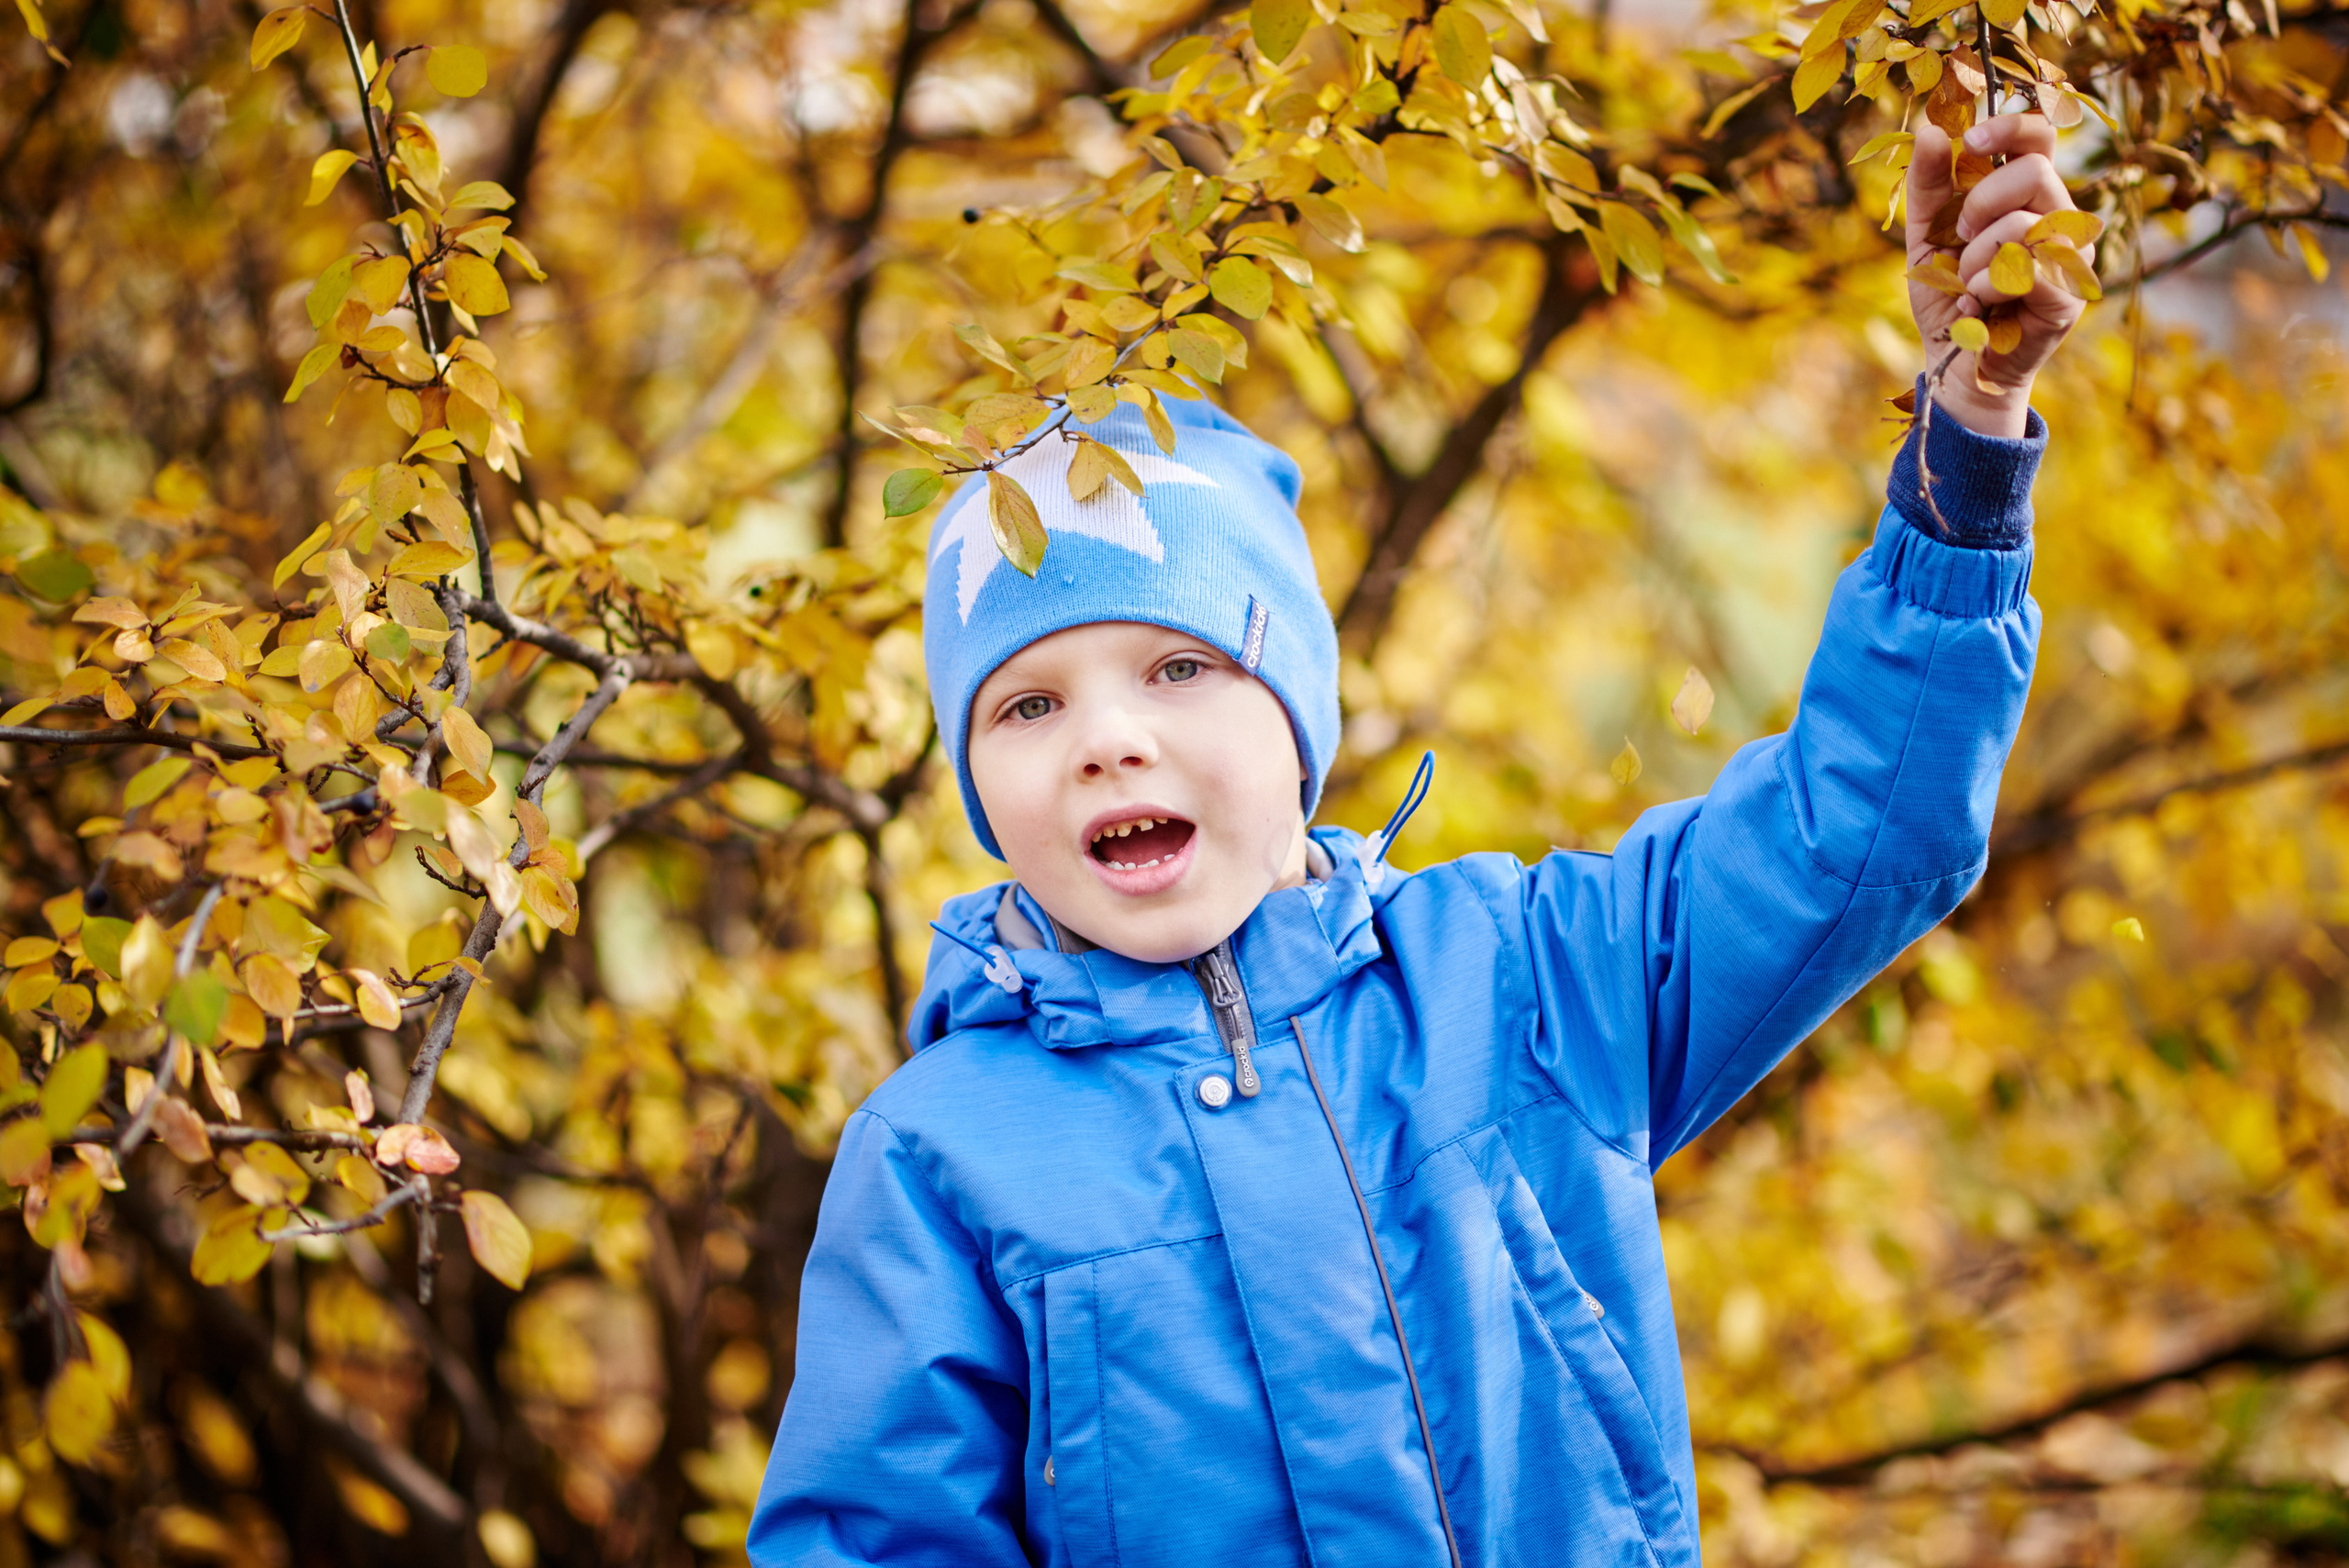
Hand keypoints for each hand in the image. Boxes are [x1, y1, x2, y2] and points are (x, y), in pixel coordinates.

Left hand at [1905, 113, 2090, 438]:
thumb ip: (1930, 185)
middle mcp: (2060, 216)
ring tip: (1967, 283)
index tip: (1971, 140)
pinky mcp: (2068, 293)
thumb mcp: (1927, 234)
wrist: (1954, 359)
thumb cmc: (1948, 292)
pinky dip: (1984, 286)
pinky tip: (1978, 304)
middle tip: (1962, 236)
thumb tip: (1931, 130)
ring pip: (2022, 224)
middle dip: (1980, 202)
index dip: (2010, 127)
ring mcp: (2071, 255)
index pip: (2040, 136)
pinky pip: (2022, 269)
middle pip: (2035, 171)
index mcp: (2029, 194)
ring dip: (1975, 257)